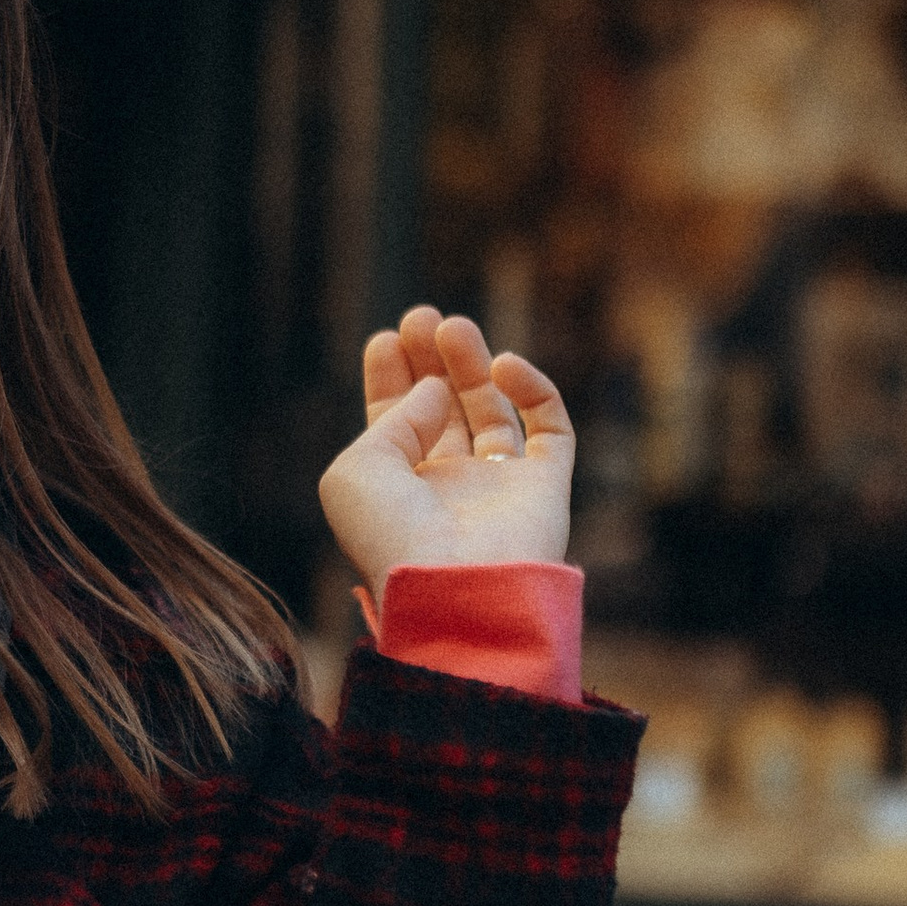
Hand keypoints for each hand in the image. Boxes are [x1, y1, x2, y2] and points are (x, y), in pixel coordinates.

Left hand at [317, 304, 574, 603]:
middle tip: (422, 316)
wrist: (453, 588)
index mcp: (397, 491)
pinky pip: (550, 427)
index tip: (385, 338)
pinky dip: (533, 389)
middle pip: (443, 409)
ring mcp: (499, 487)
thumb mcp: (356, 470)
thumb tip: (436, 389)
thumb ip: (392, 418)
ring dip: (472, 364)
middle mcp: (449, 488)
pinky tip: (503, 365)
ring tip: (451, 325)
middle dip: (432, 362)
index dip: (392, 379)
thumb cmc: (392, 536)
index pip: (395, 424)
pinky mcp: (546, 486)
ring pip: (492, 410)